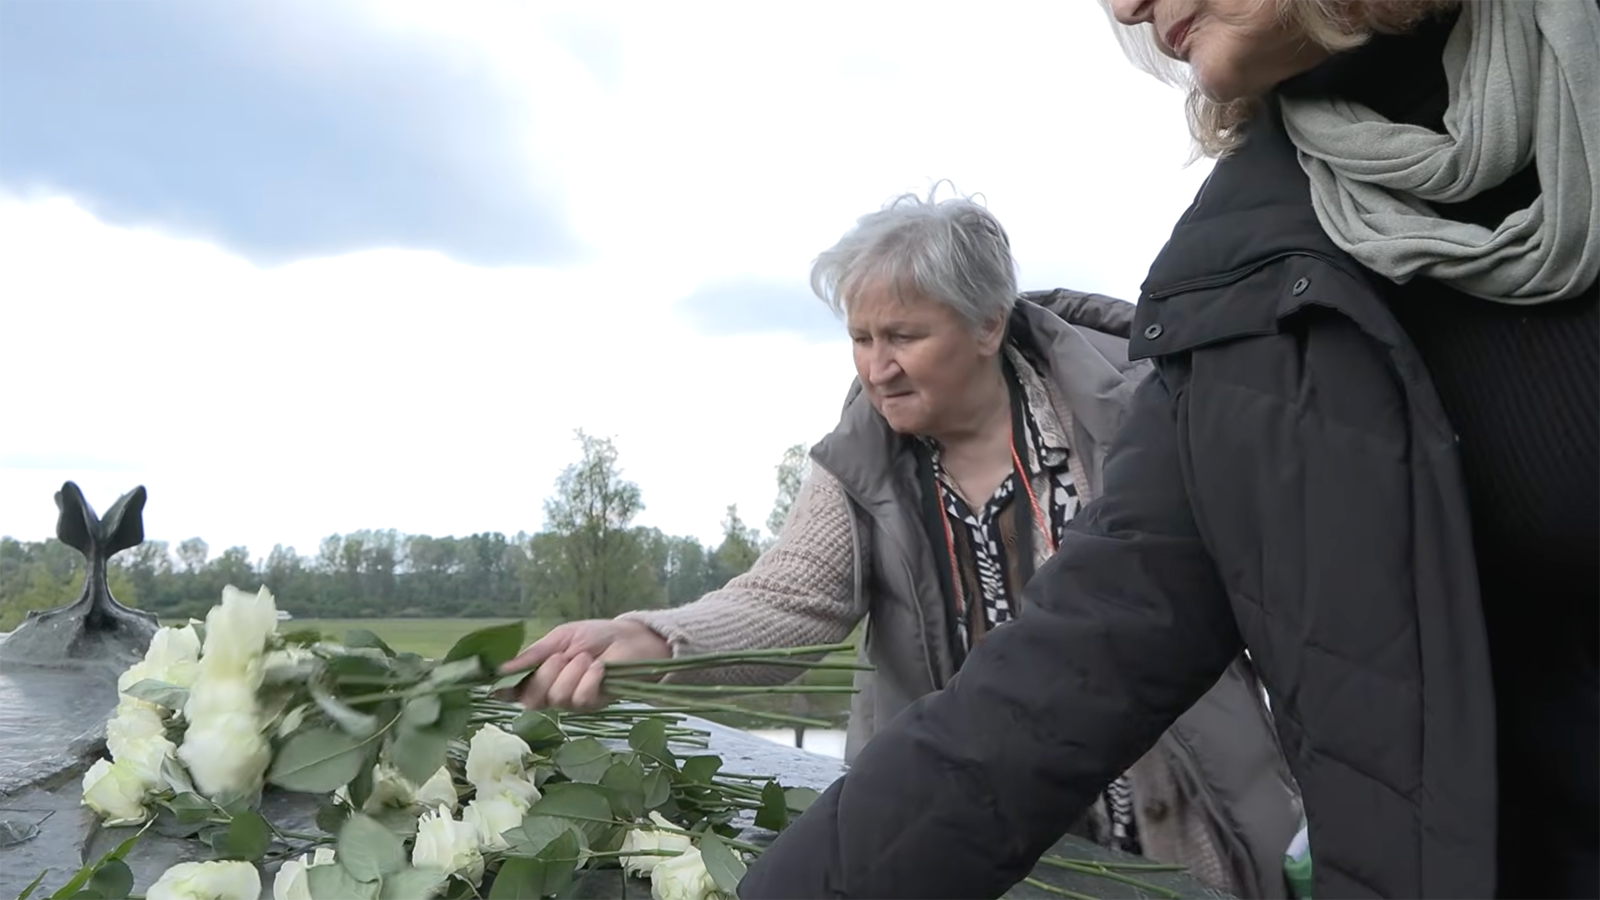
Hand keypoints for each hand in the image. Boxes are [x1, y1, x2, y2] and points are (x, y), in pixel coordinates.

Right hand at [497, 618, 670, 710]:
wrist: (630, 639)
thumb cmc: (595, 636)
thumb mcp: (561, 637)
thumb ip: (534, 654)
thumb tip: (501, 668)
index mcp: (539, 674)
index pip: (514, 691)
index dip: (506, 690)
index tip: (501, 685)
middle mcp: (552, 692)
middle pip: (531, 699)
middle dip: (545, 675)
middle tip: (562, 657)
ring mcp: (572, 701)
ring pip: (557, 698)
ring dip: (572, 674)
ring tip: (587, 658)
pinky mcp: (594, 705)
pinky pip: (581, 699)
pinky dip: (590, 679)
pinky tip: (599, 667)